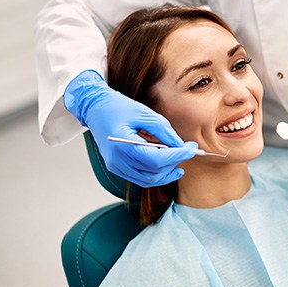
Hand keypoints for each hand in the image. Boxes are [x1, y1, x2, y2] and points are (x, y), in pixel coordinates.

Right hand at [64, 70, 197, 186]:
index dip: (177, 156)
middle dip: (174, 163)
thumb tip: (180, 145)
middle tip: (188, 150)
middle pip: (154, 172)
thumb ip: (164, 131)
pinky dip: (156, 174)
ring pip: (148, 179)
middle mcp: (117, 160)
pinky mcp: (116, 167)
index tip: (192, 149)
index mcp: (123, 145)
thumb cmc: (117, 107)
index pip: (156, 159)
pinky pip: (140, 178)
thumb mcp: (145, 113)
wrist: (95, 108)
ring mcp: (116, 166)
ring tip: (180, 159)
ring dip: (167, 172)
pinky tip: (167, 166)